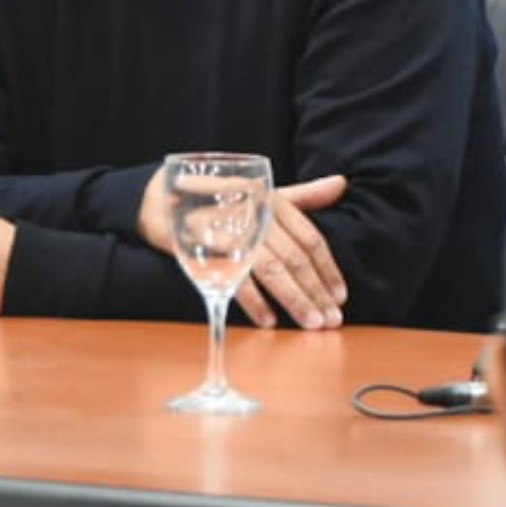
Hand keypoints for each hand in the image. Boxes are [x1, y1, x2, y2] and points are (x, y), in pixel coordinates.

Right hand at [139, 167, 348, 327]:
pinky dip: (254, 301)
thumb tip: (341, 183)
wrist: (164, 196)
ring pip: (270, 268)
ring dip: (293, 299)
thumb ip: (302, 195)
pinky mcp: (207, 245)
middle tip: (331, 321)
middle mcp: (253, 209)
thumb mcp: (261, 192)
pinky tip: (269, 320)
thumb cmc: (220, 197)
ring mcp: (230, 227)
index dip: (327, 269)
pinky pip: (236, 276)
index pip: (309, 237)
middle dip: (315, 291)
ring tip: (310, 323)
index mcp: (270, 196)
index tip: (340, 296)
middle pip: (293, 256)